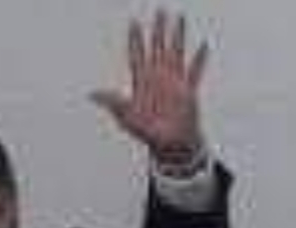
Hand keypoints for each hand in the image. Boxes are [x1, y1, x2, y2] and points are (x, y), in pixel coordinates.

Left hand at [91, 10, 207, 165]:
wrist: (169, 146)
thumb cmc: (148, 134)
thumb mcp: (126, 117)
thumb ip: (112, 102)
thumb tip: (92, 94)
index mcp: (142, 84)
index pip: (138, 55)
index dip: (136, 39)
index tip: (134, 23)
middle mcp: (157, 80)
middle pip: (157, 48)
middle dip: (158, 29)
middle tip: (160, 10)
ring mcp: (173, 84)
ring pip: (175, 53)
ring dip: (177, 36)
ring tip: (179, 19)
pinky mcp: (188, 91)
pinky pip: (194, 72)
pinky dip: (199, 60)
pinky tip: (203, 46)